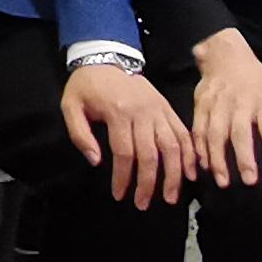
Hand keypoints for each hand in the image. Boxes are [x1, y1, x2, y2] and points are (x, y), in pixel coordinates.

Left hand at [68, 59, 196, 206]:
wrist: (106, 57)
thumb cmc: (86, 86)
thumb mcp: (70, 106)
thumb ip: (79, 134)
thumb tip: (96, 161)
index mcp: (118, 112)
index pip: (124, 152)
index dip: (123, 177)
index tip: (119, 195)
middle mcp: (143, 112)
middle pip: (151, 154)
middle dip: (148, 183)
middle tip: (143, 204)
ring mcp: (159, 109)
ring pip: (172, 145)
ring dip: (174, 174)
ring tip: (170, 197)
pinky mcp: (167, 108)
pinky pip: (183, 133)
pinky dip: (190, 154)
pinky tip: (191, 173)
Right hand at [188, 33, 261, 183]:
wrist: (227, 58)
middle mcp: (240, 102)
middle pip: (240, 132)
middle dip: (244, 157)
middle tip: (249, 181)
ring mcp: (218, 103)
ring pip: (216, 133)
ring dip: (218, 158)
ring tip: (223, 181)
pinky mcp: (202, 105)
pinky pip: (199, 130)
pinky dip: (200, 149)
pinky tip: (204, 166)